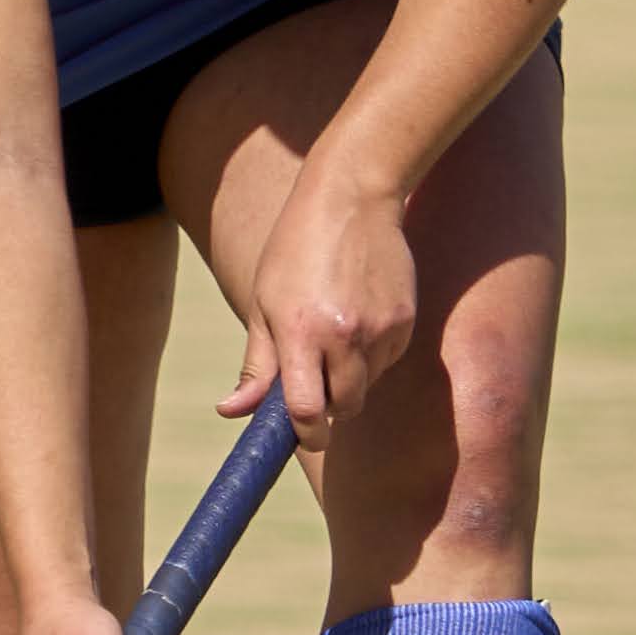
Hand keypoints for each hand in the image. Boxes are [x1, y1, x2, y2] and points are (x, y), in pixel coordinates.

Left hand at [220, 155, 414, 456]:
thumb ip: (255, 365)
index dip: (307, 434)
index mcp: (300, 332)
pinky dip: (373, 354)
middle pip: (345, 407)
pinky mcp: (405, 319)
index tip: (306, 436)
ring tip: (335, 328)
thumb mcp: (263, 303)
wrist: (350, 198)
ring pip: (368, 384)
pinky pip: (388, 360)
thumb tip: (230, 411)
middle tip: (316, 380)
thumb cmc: (294, 251)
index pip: (308, 411)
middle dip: (331, 407)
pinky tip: (359, 316)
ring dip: (351, 376)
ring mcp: (380, 328)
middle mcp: (344, 335)